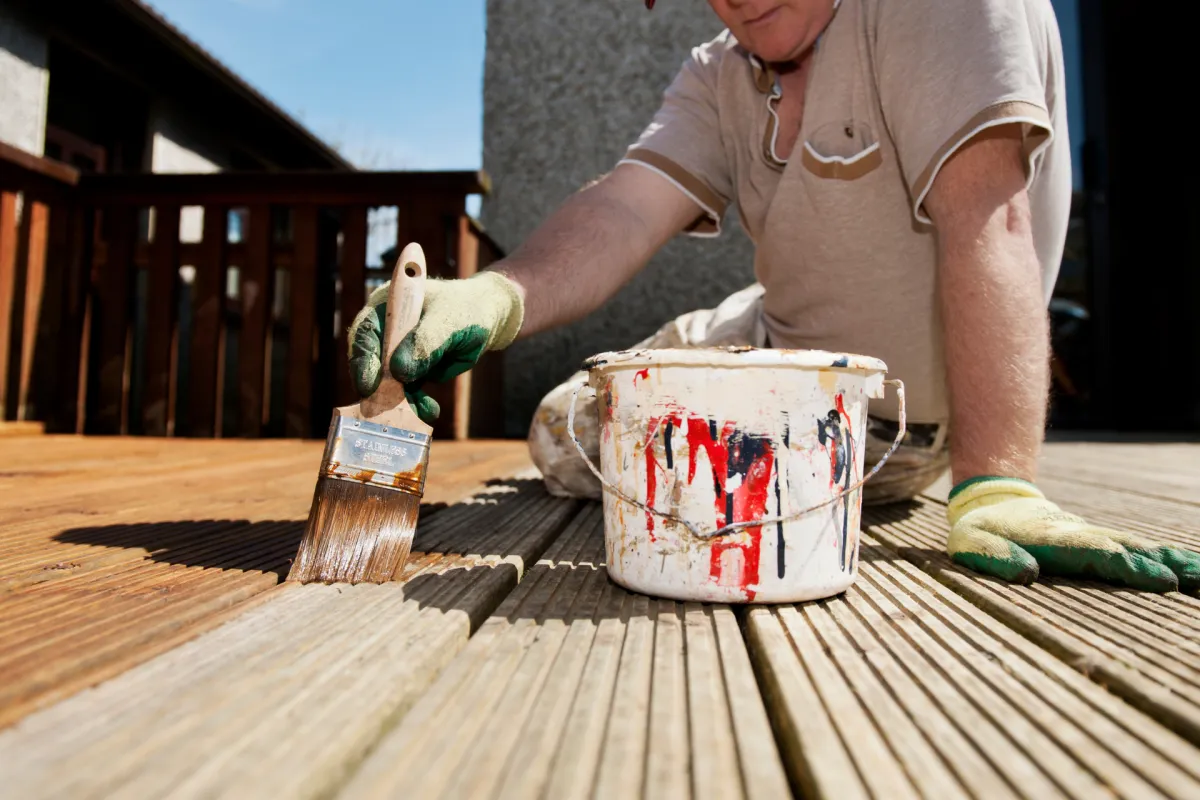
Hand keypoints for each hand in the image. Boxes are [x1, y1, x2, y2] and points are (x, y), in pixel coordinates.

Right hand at [347, 271, 523, 423]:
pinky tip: (430, 410)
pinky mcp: (409, 371)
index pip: (364, 333)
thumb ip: (425, 342)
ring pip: (387, 382)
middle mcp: (385, 331)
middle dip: (379, 387)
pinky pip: (405, 391)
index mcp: (387, 307)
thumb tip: (399, 371)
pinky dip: (415, 403)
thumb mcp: (448, 321)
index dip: (362, 359)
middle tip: (387, 407)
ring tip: (421, 410)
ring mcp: (395, 353)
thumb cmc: (465, 309)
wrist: (486, 319)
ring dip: (400, 401)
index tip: (368, 384)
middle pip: (369, 362)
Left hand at [947, 477, 1199, 591]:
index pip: (1094, 554)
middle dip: (1162, 564)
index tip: (1161, 580)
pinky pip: (1135, 549)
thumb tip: (1027, 574)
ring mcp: (1091, 535)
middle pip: (1126, 548)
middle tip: (1197, 579)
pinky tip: (1190, 570)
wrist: (991, 501)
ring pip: (1135, 546)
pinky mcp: (1098, 540)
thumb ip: (992, 557)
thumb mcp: (968, 544)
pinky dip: (1163, 557)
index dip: (1127, 566)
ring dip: (1170, 560)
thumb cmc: (977, 531)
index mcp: (1048, 540)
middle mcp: (1078, 534)